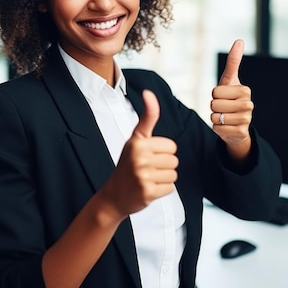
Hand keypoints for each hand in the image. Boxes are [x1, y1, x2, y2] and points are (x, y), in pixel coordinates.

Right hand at [100, 90, 177, 219]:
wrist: (113, 195)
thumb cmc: (127, 164)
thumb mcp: (135, 138)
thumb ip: (147, 117)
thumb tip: (149, 92)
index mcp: (137, 142)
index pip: (171, 146)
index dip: (162, 152)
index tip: (147, 155)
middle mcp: (139, 157)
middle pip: (174, 160)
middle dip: (163, 165)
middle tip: (146, 169)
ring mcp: (143, 175)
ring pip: (173, 174)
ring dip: (163, 178)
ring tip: (147, 178)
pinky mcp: (148, 192)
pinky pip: (170, 188)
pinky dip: (161, 190)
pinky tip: (148, 189)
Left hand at [210, 39, 252, 159]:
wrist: (236, 125)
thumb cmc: (230, 99)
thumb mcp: (229, 80)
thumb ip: (233, 61)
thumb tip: (240, 40)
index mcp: (245, 90)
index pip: (215, 91)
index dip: (215, 94)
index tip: (224, 96)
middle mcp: (248, 104)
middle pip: (214, 104)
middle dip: (214, 107)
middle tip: (223, 108)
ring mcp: (246, 120)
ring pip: (215, 117)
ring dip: (215, 118)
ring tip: (225, 117)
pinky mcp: (241, 133)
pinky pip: (218, 129)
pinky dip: (217, 128)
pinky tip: (226, 127)